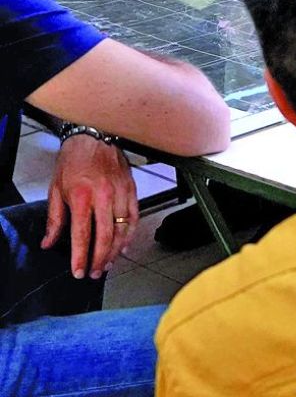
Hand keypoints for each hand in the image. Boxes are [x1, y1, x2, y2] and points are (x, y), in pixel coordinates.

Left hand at [43, 135, 137, 278]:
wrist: (95, 136)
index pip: (82, 235)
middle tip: (95, 272)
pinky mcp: (132, 190)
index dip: (81, 257)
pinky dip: (131, 234)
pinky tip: (125, 246)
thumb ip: (54, 219)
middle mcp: (104, 197)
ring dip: (116, 250)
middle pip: (106, 236)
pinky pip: (134, 217)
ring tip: (108, 263)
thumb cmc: (74, 160)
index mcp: (82, 197)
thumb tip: (49, 243)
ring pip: (123, 230)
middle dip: (100, 259)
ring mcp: (121, 193)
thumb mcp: (55, 189)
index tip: (79, 272)